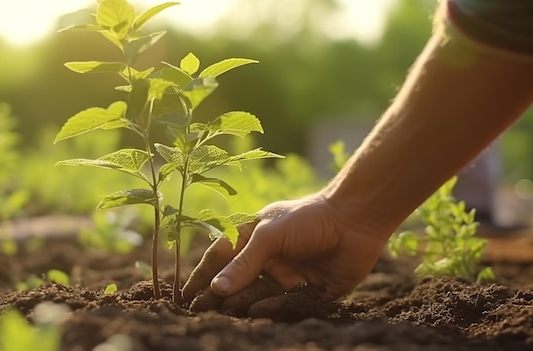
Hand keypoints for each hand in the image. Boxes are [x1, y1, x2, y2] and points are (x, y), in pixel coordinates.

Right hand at [182, 192, 390, 302]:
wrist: (354, 220)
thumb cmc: (307, 219)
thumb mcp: (269, 235)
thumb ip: (244, 263)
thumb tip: (216, 290)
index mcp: (252, 239)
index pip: (219, 260)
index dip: (202, 277)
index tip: (185, 296)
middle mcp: (266, 261)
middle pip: (237, 284)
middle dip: (219, 298)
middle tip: (201, 313)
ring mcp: (286, 277)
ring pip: (258, 298)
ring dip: (243, 305)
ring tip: (226, 313)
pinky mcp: (308, 293)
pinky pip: (285, 307)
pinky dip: (272, 309)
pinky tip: (260, 310)